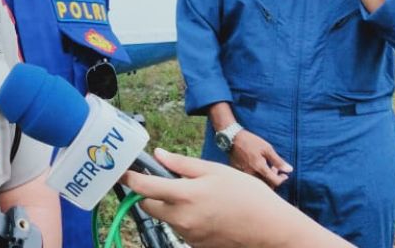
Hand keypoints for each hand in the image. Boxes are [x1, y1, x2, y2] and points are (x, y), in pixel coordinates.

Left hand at [124, 149, 347, 247]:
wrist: (272, 229)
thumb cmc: (247, 195)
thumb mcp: (215, 170)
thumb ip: (182, 164)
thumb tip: (158, 155)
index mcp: (185, 196)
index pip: (144, 188)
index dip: (129, 179)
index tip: (122, 172)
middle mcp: (183, 219)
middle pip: (149, 206)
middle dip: (150, 194)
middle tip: (167, 183)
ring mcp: (189, 236)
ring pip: (166, 218)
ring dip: (170, 207)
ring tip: (198, 198)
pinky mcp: (197, 246)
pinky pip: (182, 230)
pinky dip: (186, 220)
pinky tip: (207, 213)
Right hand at [228, 129, 291, 187]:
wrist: (231, 137)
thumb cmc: (250, 141)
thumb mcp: (267, 148)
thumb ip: (278, 161)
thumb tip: (290, 170)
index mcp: (259, 167)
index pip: (275, 181)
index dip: (282, 179)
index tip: (285, 174)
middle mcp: (251, 173)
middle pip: (266, 185)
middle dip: (273, 179)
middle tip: (275, 169)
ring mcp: (243, 173)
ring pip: (257, 183)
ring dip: (265, 177)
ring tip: (266, 166)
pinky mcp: (237, 172)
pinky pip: (249, 178)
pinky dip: (256, 175)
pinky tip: (257, 166)